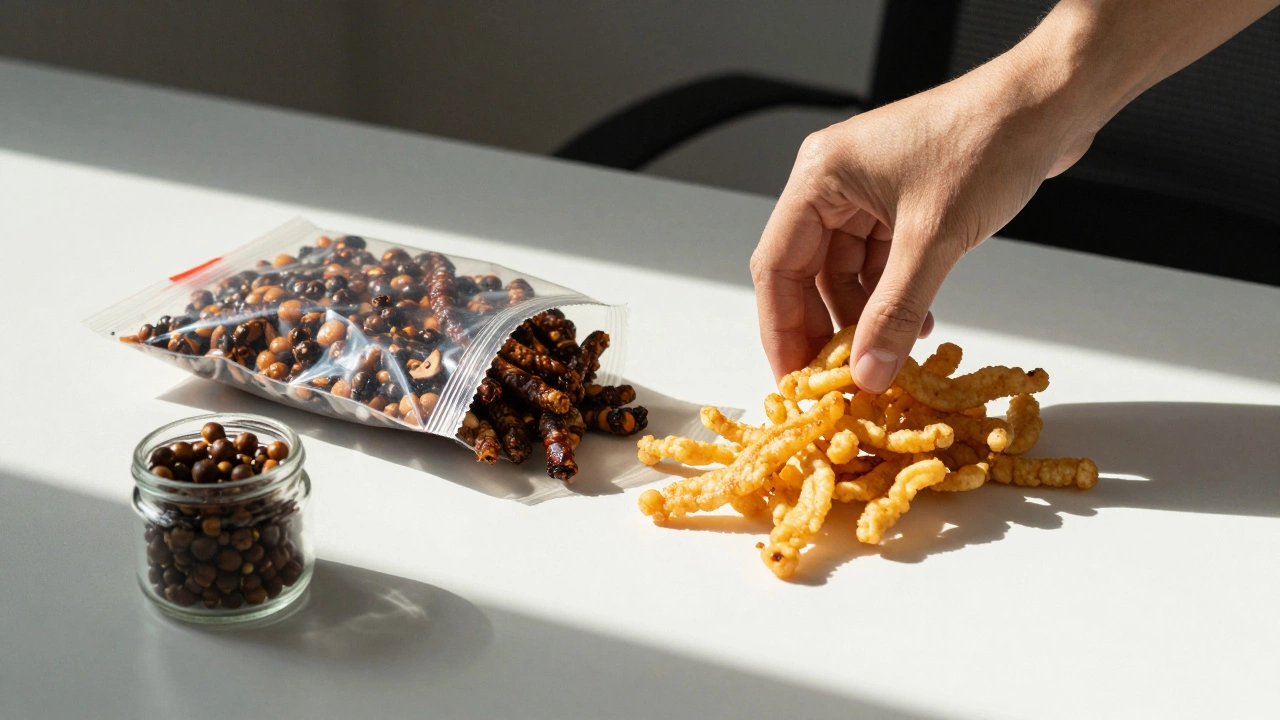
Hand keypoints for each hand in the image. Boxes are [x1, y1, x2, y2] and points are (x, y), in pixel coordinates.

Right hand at [751, 47, 1096, 390]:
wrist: (1051, 104)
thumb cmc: (989, 144)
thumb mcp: (935, 239)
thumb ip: (895, 312)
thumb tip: (867, 374)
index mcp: (820, 177)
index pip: (777, 266)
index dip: (781, 329)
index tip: (792, 381)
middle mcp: (834, 184)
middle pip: (806, 274)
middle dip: (823, 330)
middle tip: (835, 385)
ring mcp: (866, 194)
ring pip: (845, 275)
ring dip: (864, 318)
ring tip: (883, 361)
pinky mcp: (900, 203)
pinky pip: (879, 265)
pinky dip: (891, 299)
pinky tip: (915, 327)